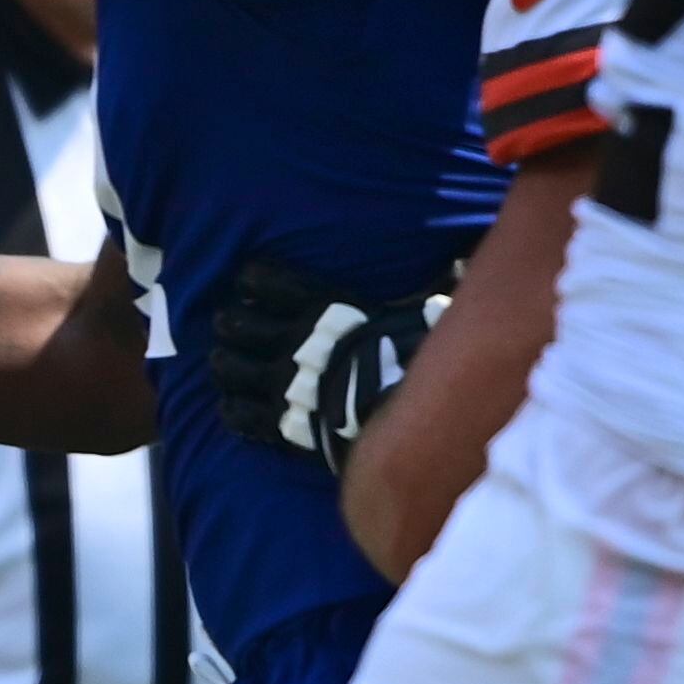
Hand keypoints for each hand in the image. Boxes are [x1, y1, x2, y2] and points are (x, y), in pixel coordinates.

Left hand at [210, 252, 445, 475]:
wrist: (410, 417)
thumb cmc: (421, 357)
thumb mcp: (421, 309)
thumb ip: (423, 284)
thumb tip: (458, 261)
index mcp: (320, 310)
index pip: (265, 282)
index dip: (252, 280)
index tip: (248, 280)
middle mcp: (291, 344)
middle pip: (235, 325)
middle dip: (229, 323)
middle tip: (228, 325)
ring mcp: (282, 384)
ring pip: (229, 368)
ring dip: (224, 363)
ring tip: (225, 361)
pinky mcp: (281, 422)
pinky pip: (240, 414)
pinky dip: (233, 408)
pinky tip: (234, 404)